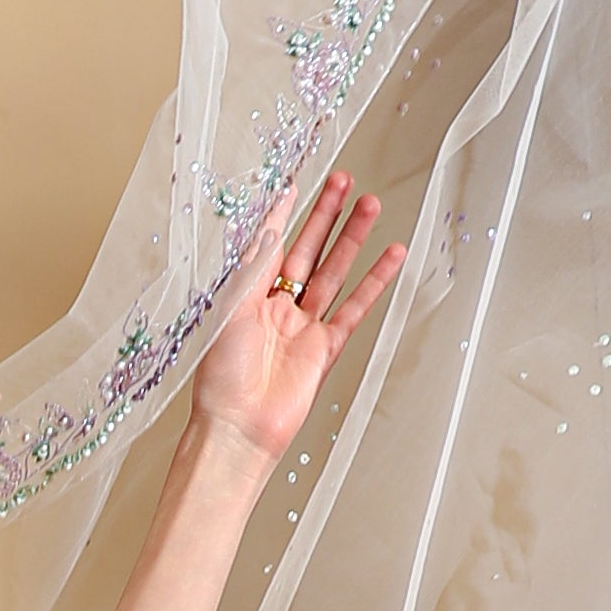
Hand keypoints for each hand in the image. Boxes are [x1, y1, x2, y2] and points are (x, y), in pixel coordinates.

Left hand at [192, 165, 404, 466]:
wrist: (238, 429)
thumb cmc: (221, 381)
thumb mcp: (229, 312)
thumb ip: (253, 269)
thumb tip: (270, 229)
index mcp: (245, 298)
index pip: (268, 243)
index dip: (283, 212)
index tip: (297, 184)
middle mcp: (275, 308)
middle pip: (306, 249)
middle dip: (326, 214)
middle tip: (344, 180)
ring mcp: (302, 327)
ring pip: (333, 272)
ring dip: (352, 238)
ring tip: (371, 205)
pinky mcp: (324, 349)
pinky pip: (354, 308)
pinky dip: (374, 282)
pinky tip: (390, 257)